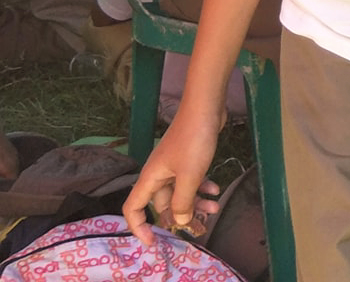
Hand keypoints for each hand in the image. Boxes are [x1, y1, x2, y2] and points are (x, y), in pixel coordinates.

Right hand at [122, 105, 223, 245]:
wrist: (206, 109)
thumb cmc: (193, 141)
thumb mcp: (189, 176)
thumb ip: (183, 201)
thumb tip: (180, 221)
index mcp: (150, 179)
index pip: (133, 209)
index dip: (138, 227)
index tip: (154, 241)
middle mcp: (158, 175)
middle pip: (163, 204)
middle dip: (180, 216)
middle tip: (200, 225)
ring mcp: (173, 167)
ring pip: (180, 193)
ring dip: (195, 203)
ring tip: (214, 208)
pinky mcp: (187, 160)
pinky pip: (191, 181)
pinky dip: (202, 187)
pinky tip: (216, 190)